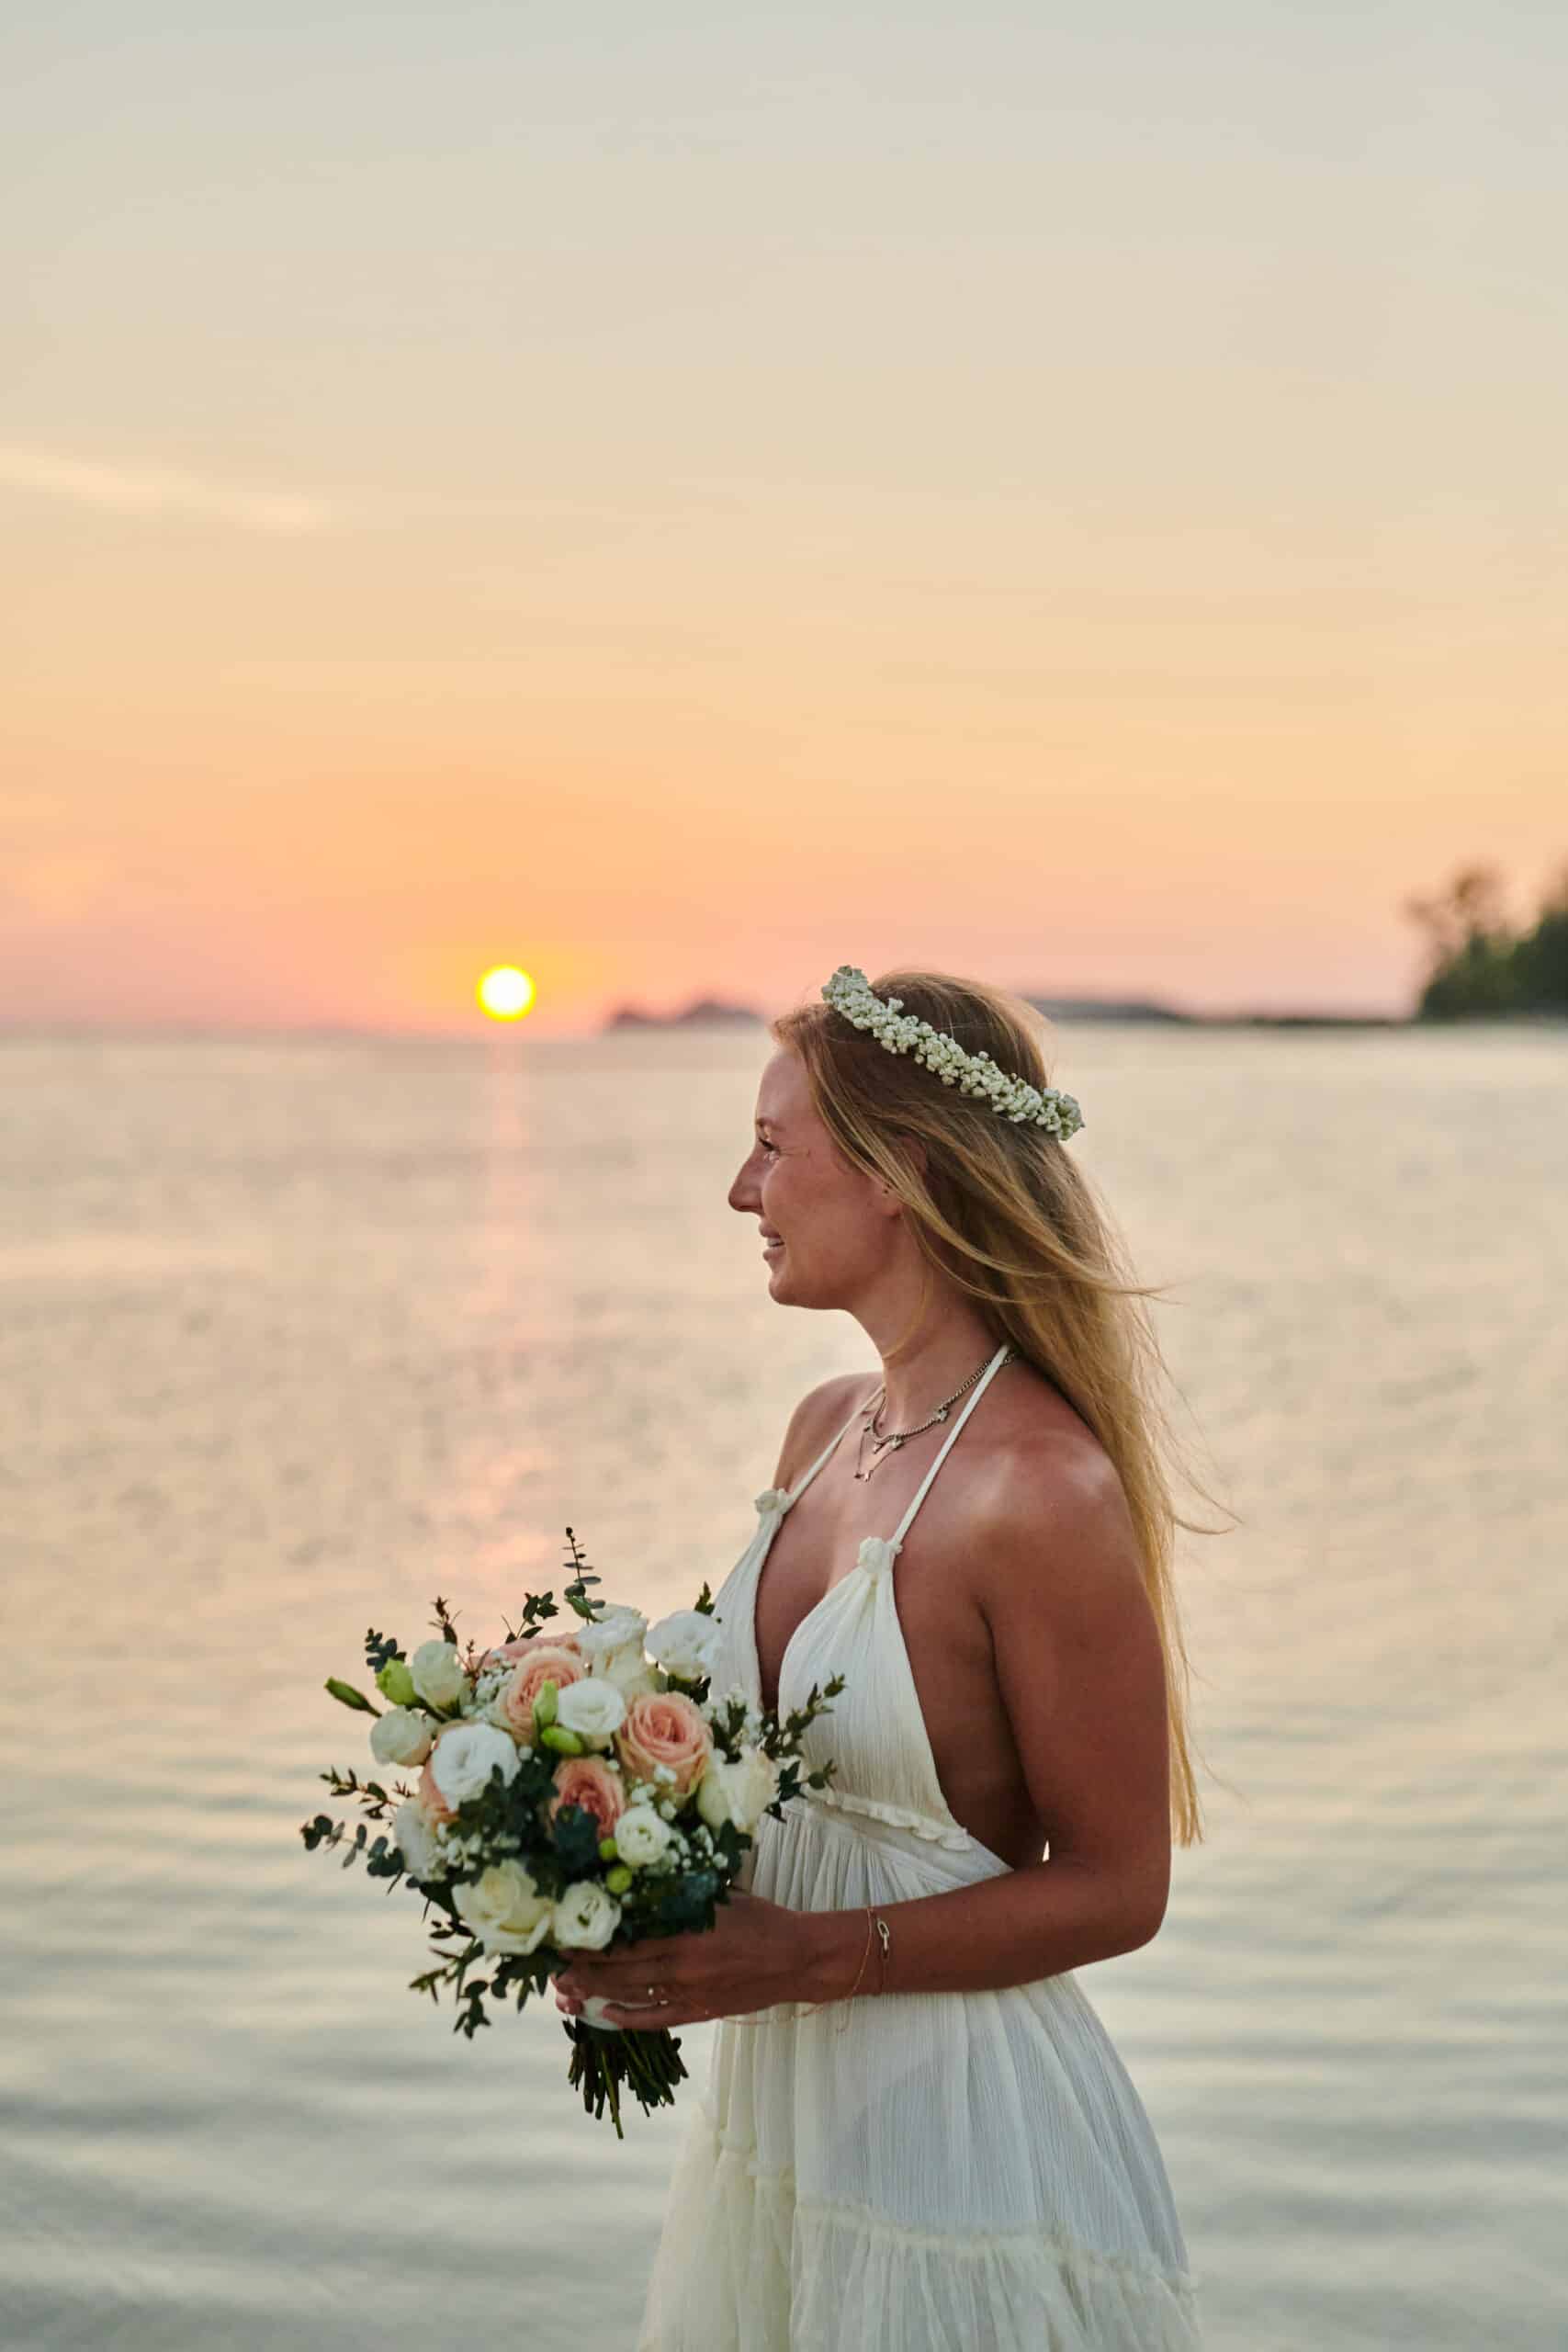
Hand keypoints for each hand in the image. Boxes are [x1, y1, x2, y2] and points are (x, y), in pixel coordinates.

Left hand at [552, 1890, 816, 2030]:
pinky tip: (604, 2015)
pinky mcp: (698, 2013)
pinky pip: (654, 2019)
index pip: (625, 1940)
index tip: (564, 1938)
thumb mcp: (719, 1896)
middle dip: (583, 1970)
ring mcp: (688, 1994)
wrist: (795, 1958)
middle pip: (619, 1971)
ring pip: (630, 1996)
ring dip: (595, 1994)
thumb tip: (643, 1882)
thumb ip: (682, 1895)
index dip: (591, 1943)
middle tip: (553, 1969)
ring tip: (567, 1992)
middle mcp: (680, 1967)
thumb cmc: (759, 1919)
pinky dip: (626, 2018)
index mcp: (684, 1934)